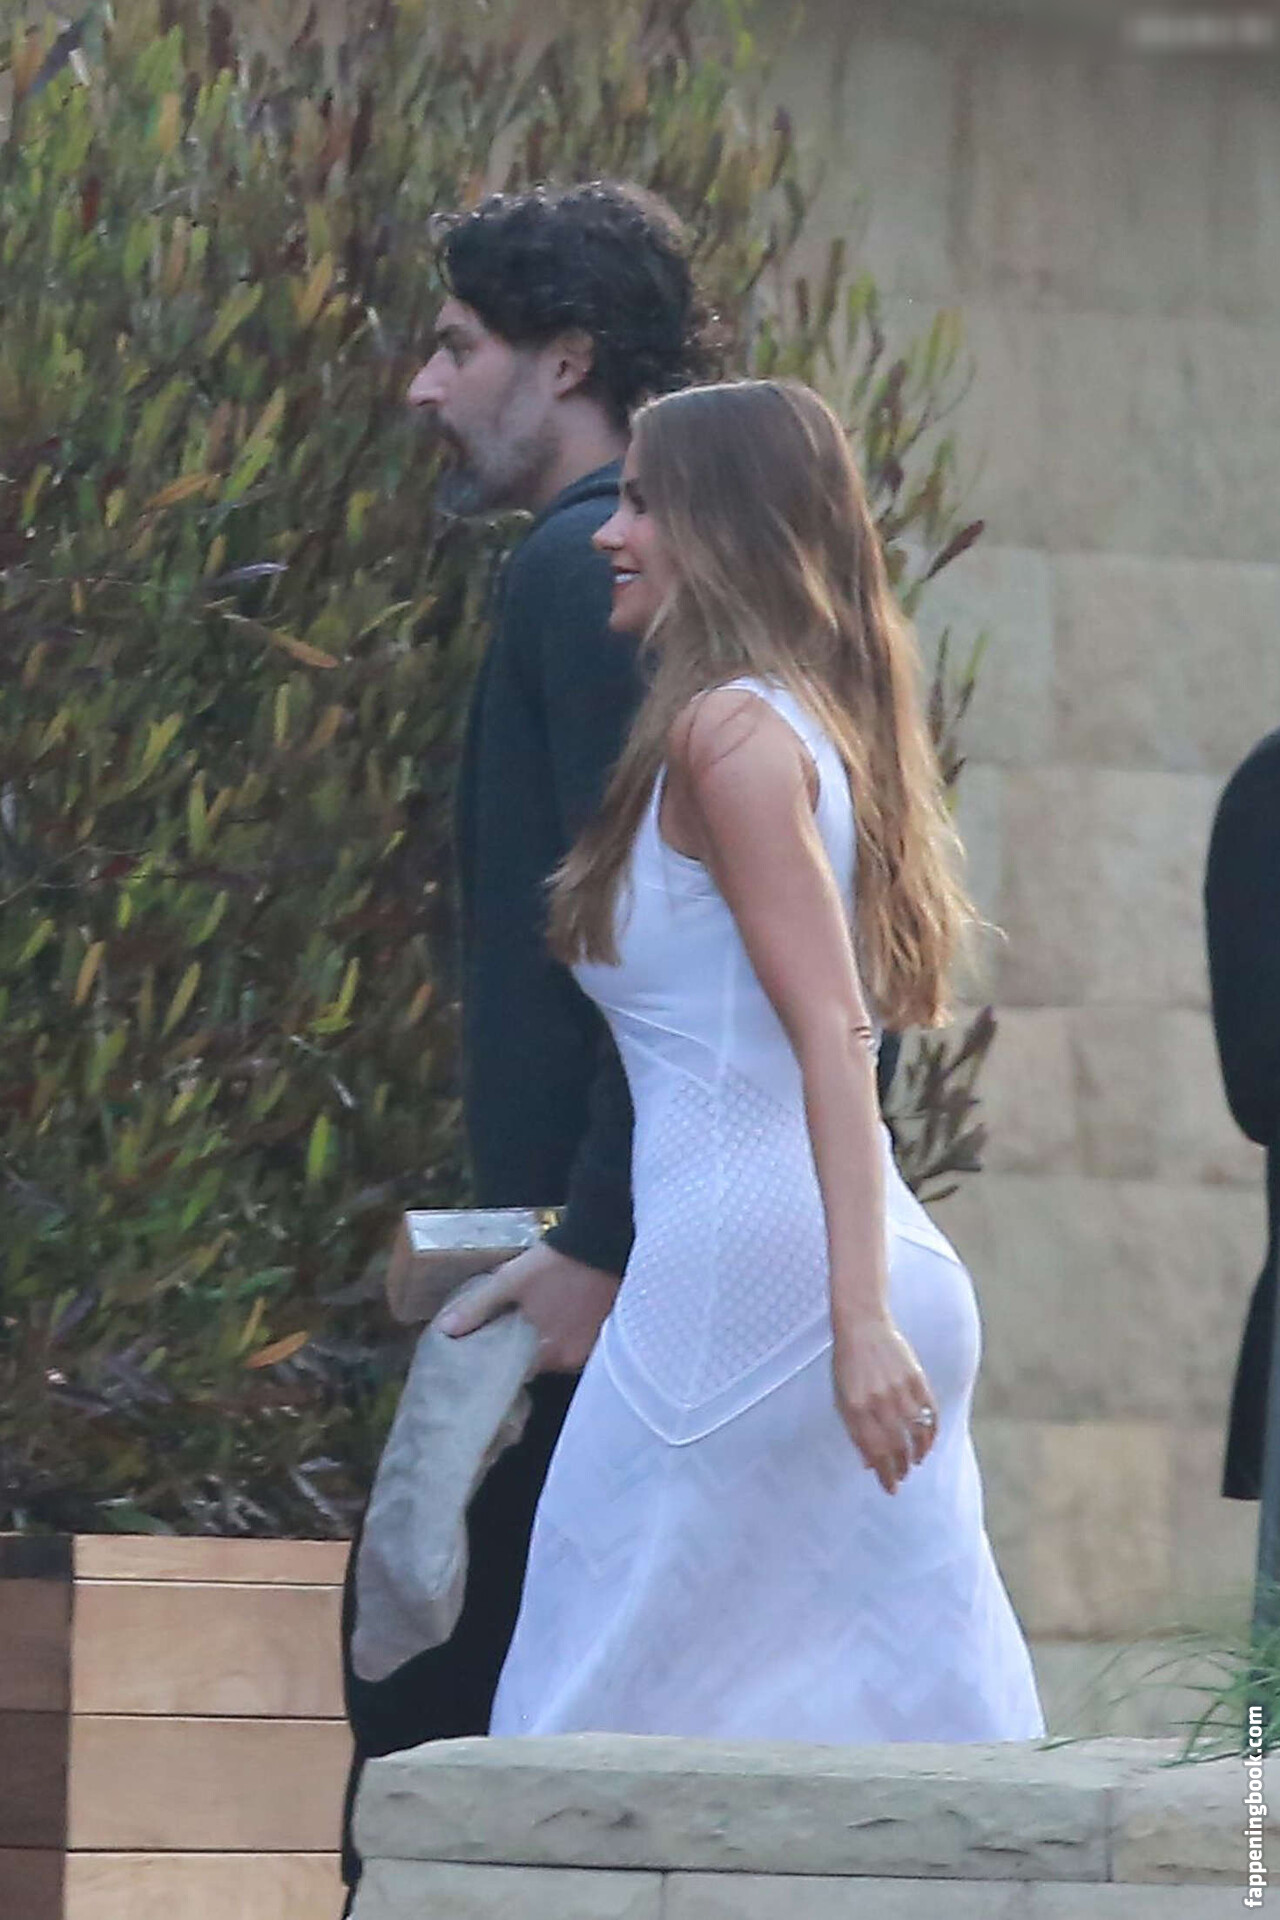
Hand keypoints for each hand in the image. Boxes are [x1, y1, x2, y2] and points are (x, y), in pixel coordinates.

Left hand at [436, 1240, 619, 1373]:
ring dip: (553, 1339)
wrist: (601, 1240)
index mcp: (550, 1353)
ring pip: (564, 1351)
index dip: (506, 1359)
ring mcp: (595, 1345)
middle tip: (516, 1328)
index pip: (521, 1372)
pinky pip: (584, 1340)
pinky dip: (572, 1331)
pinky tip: (565, 1312)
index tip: (496, 1348)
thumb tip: (446, 1330)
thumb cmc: (554, 1264)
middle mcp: (575, 1358)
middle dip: (530, 1348)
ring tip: (541, 1317)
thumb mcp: (510, 1282)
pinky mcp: (609, 1329)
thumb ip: (478, 1308)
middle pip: (545, 1362)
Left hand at [831, 1317, 937, 1493]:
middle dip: (900, 1469)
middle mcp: (878, 1401)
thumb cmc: (848, 1365)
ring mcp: (899, 1389)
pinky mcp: (917, 1379)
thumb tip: (869, 1464)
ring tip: (914, 1462)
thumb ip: (855, 1431)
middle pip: (896, 1446)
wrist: (862, 1325)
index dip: (884, 1474)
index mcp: (855, 1407)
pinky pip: (930, 1414)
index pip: (874, 1452)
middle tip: (902, 1478)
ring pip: (916, 1434)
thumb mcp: (841, 1397)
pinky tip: (927, 1443)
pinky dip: (931, 1433)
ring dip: (917, 1454)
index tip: (890, 1488)